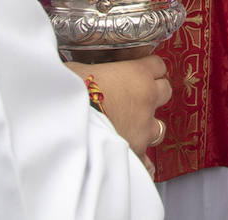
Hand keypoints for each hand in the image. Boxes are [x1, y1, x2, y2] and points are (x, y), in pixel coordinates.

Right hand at [66, 56, 171, 170]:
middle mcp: (146, 98)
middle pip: (165, 91)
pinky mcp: (135, 151)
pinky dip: (141, 160)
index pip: (157, 65)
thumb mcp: (76, 70)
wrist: (62, 123)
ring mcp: (143, 126)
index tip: (138, 73)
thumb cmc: (66, 92)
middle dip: (152, 94)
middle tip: (134, 98)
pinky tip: (135, 161)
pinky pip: (146, 158)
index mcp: (137, 73)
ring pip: (159, 126)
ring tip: (128, 130)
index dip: (148, 69)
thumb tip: (80, 73)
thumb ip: (89, 71)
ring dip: (146, 126)